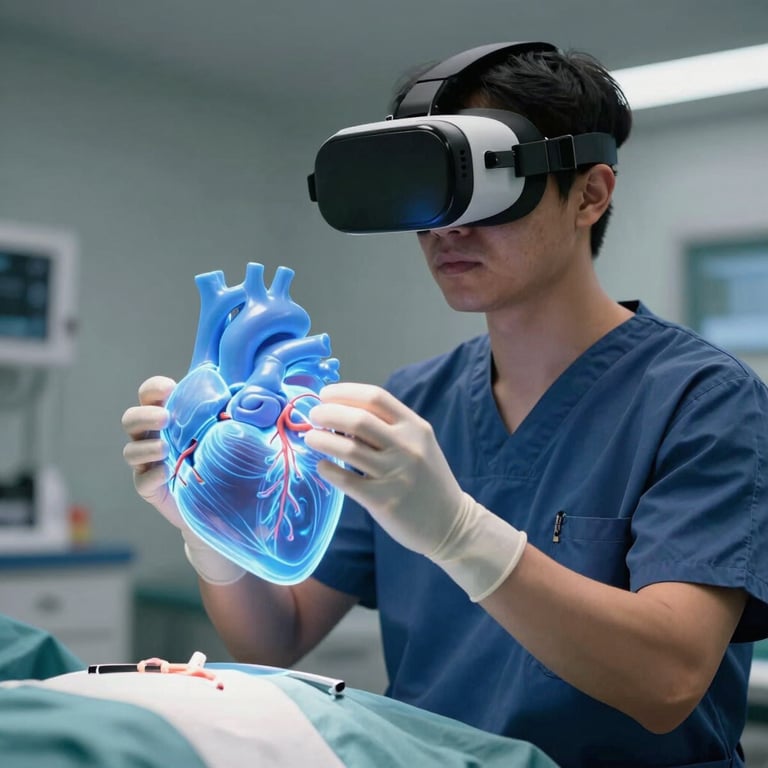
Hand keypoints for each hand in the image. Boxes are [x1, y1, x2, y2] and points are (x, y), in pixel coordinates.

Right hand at [121, 376, 244, 584]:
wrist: (230, 508)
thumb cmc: (232, 461)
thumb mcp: (238, 431)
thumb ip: (241, 409)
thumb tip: (258, 390)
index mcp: (173, 417)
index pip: (151, 395)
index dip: (154, 388)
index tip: (170, 387)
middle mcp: (156, 437)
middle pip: (131, 419)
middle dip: (145, 415)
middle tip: (165, 418)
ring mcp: (151, 464)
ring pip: (130, 450)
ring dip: (145, 446)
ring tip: (165, 449)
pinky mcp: (153, 490)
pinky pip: (141, 480)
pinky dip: (150, 475)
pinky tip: (165, 473)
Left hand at [305, 383, 526, 600]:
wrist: (451, 523)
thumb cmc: (428, 479)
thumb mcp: (419, 444)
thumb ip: (388, 428)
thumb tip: (343, 414)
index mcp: (415, 427)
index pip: (375, 398)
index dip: (344, 392)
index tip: (325, 395)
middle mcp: (407, 447)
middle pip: (357, 419)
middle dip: (327, 413)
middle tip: (312, 416)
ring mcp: (395, 474)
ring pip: (347, 449)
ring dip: (321, 439)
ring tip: (311, 438)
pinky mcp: (382, 500)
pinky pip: (346, 480)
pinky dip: (327, 469)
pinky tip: (322, 466)